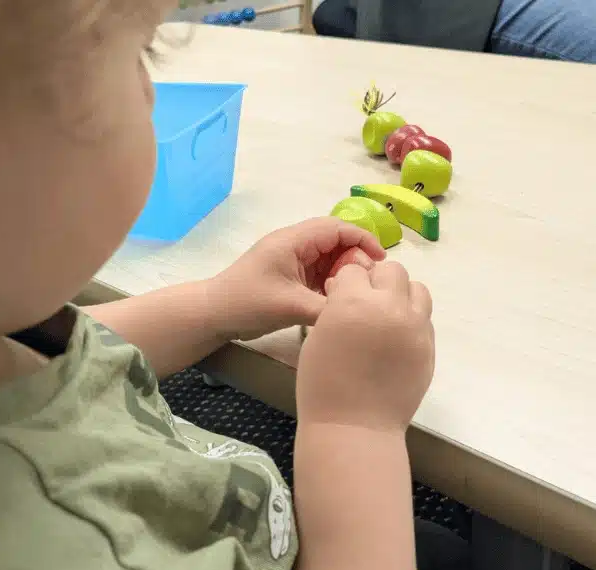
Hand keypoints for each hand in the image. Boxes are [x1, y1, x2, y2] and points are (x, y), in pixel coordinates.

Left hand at [208, 217, 385, 340]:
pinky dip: (333, 283)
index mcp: (294, 240)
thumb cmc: (248, 302)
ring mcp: (293, 260)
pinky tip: (340, 300)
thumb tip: (358, 315)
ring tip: (357, 292)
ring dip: (345, 271)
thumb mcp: (290, 307)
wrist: (214, 315)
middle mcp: (295, 245)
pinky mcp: (291, 277)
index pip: (337, 228)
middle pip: (337, 241)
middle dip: (356, 257)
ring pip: (330, 258)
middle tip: (368, 282)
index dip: (363, 239)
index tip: (382, 260)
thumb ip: (326, 309)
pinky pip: (320, 273)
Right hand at [296, 261, 434, 432]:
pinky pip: (424, 318)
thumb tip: (347, 291)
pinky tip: (396, 340)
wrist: (354, 427)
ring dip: (401, 296)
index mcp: (353, 302)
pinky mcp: (429, 346)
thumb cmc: (323, 385)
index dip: (346, 284)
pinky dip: (411, 321)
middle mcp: (389, 307)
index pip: (354, 271)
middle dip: (376, 282)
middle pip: (392, 271)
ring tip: (387, 317)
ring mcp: (415, 327)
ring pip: (417, 289)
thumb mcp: (318, 336)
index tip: (341, 299)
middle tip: (365, 305)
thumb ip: (337, 307)